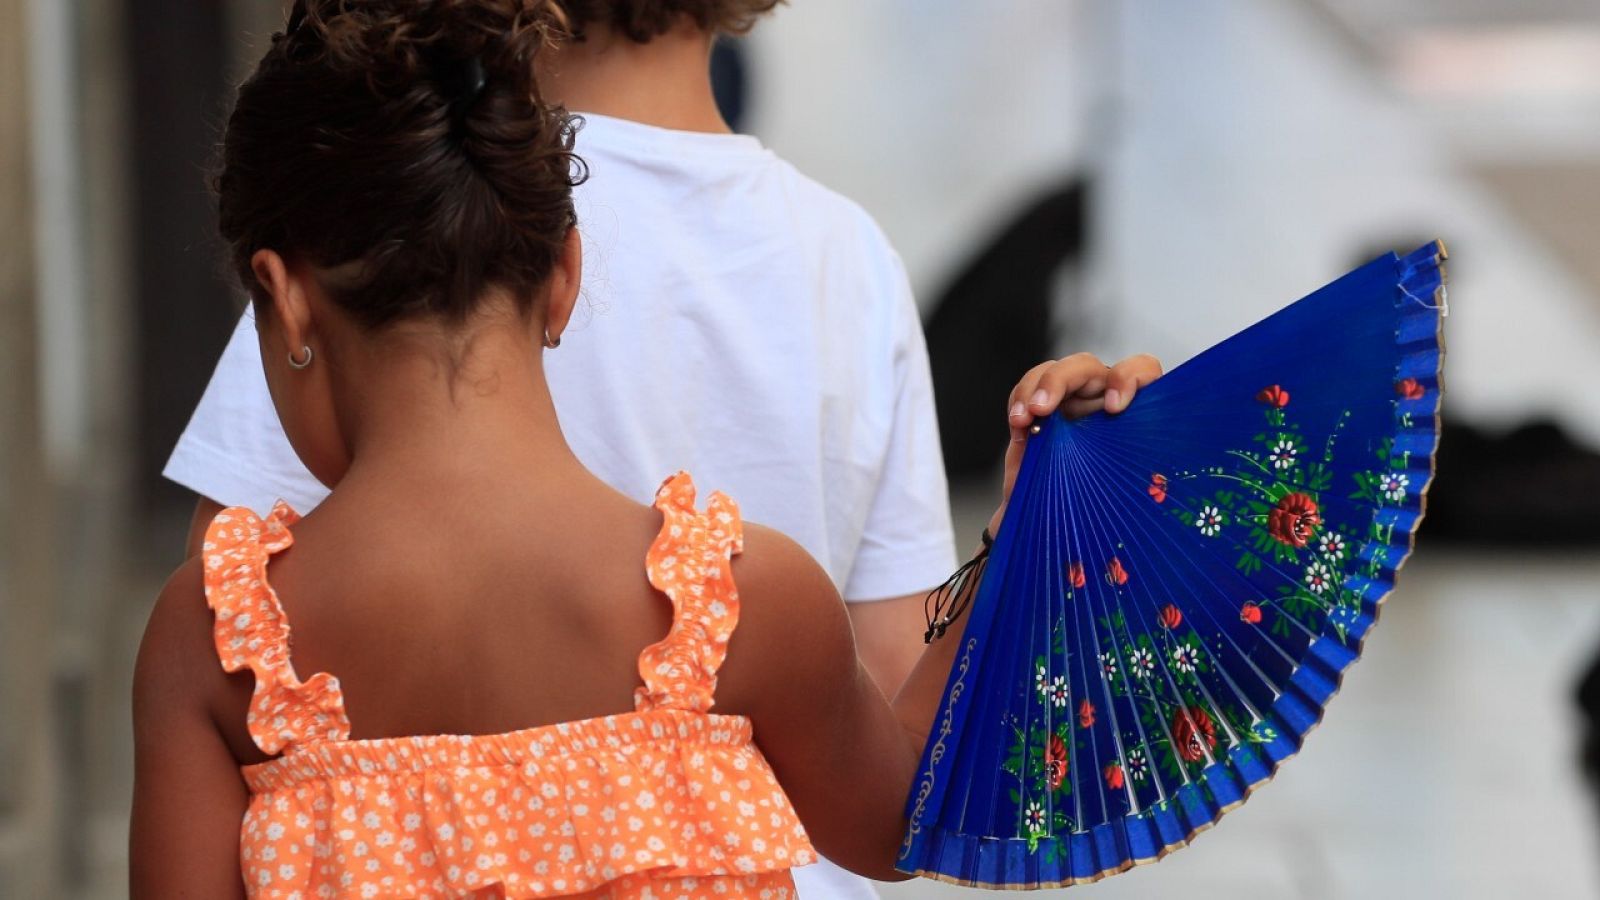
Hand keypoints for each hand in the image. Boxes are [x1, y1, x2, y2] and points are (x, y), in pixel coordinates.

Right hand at [987, 353, 1163, 534]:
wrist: (1060, 526)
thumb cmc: (1100, 511)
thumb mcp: (1118, 497)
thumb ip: (1121, 480)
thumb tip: (1128, 485)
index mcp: (1134, 417)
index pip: (1142, 373)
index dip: (1130, 379)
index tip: (1113, 408)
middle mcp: (1103, 403)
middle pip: (1087, 367)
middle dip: (1061, 379)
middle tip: (1042, 409)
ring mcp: (1072, 404)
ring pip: (1055, 372)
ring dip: (1035, 387)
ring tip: (1022, 418)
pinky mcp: (1043, 412)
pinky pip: (1029, 389)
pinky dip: (1020, 400)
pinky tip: (1018, 423)